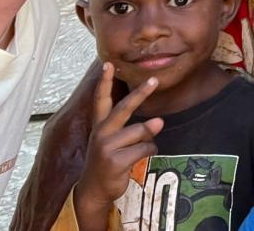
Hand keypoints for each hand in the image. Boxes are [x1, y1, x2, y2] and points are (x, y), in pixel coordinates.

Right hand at [72, 63, 163, 228]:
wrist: (93, 190)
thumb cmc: (107, 162)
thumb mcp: (116, 143)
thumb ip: (137, 130)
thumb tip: (160, 121)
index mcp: (99, 125)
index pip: (101, 100)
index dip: (105, 82)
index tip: (108, 64)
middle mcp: (101, 133)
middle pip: (124, 108)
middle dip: (140, 93)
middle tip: (154, 80)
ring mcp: (106, 147)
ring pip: (141, 132)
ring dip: (149, 140)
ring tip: (141, 150)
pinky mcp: (115, 160)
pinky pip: (145, 148)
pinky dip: (150, 151)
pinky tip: (140, 158)